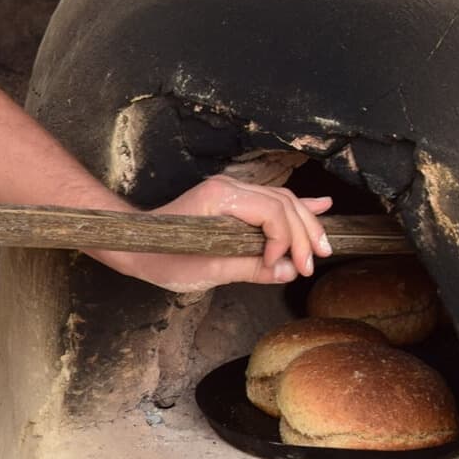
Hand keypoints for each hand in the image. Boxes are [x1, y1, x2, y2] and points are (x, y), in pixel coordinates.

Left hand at [92, 176, 333, 292]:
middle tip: (313, 264)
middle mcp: (229, 186)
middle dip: (304, 235)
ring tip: (323, 247)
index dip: (285, 242)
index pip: (272, 213)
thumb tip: (288, 272)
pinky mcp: (232, 198)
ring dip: (305, 224)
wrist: (136, 243)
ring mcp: (231, 189)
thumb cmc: (163, 257)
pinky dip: (295, 208)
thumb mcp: (207, 272)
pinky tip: (321, 206)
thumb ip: (250, 269)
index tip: (282, 268)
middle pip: (283, 204)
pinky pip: (270, 200)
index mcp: (221, 198)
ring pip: (282, 200)